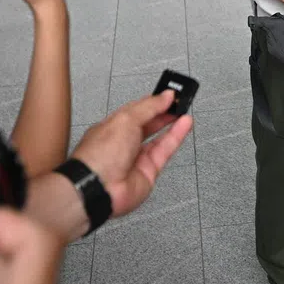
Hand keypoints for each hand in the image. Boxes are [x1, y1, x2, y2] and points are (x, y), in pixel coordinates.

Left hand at [72, 91, 193, 219]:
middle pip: (149, 124)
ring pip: (159, 138)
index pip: (137, 110)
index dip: (153, 101)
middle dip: (164, 112)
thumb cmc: (99, 155)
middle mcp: (124, 142)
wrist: (98, 188)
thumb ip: (149, 107)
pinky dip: (176, 137)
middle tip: (179, 102)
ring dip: (173, 124)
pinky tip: (184, 125)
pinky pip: (165, 151)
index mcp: (113, 126)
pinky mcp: (148, 171)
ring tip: (185, 111)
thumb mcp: (126, 119)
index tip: (169, 95)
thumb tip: (165, 96)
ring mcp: (136, 158)